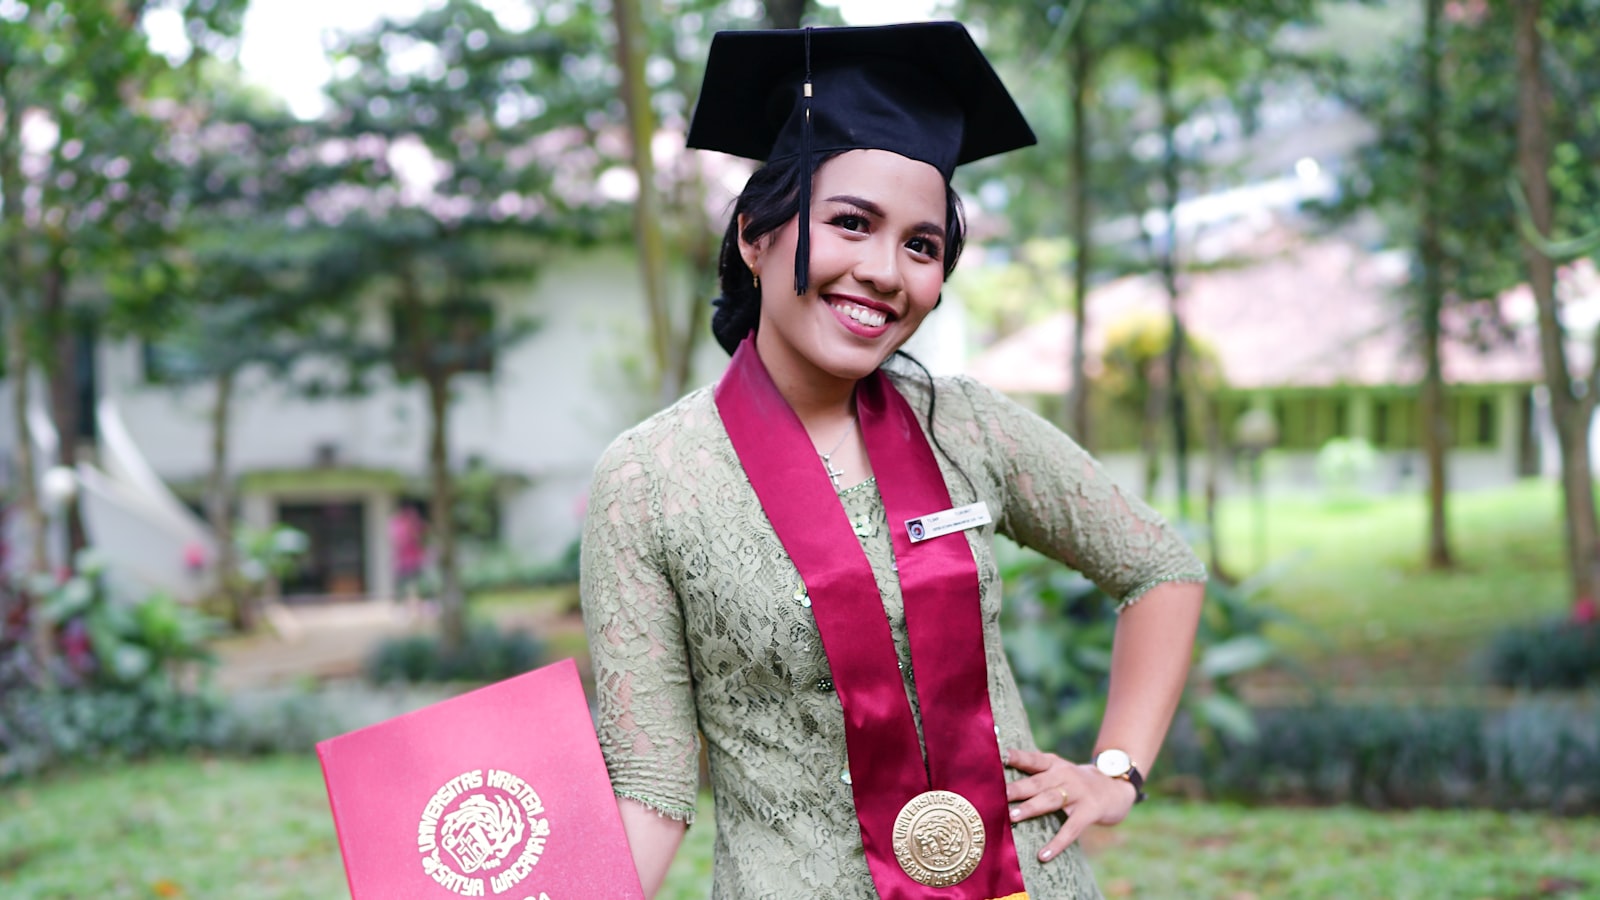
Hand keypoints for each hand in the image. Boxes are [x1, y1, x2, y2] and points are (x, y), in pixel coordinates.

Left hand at [1002, 748, 1137, 862]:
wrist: (1115, 787)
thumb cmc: (1076, 782)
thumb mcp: (1059, 770)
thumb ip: (1036, 772)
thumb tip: (1001, 778)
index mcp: (1054, 764)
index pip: (1033, 759)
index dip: (1018, 757)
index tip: (1001, 756)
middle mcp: (1065, 775)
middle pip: (1037, 781)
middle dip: (1017, 788)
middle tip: (998, 794)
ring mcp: (1079, 793)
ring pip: (1051, 800)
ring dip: (1031, 808)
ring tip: (1012, 817)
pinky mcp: (1090, 812)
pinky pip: (1071, 829)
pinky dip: (1057, 843)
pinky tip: (1043, 855)